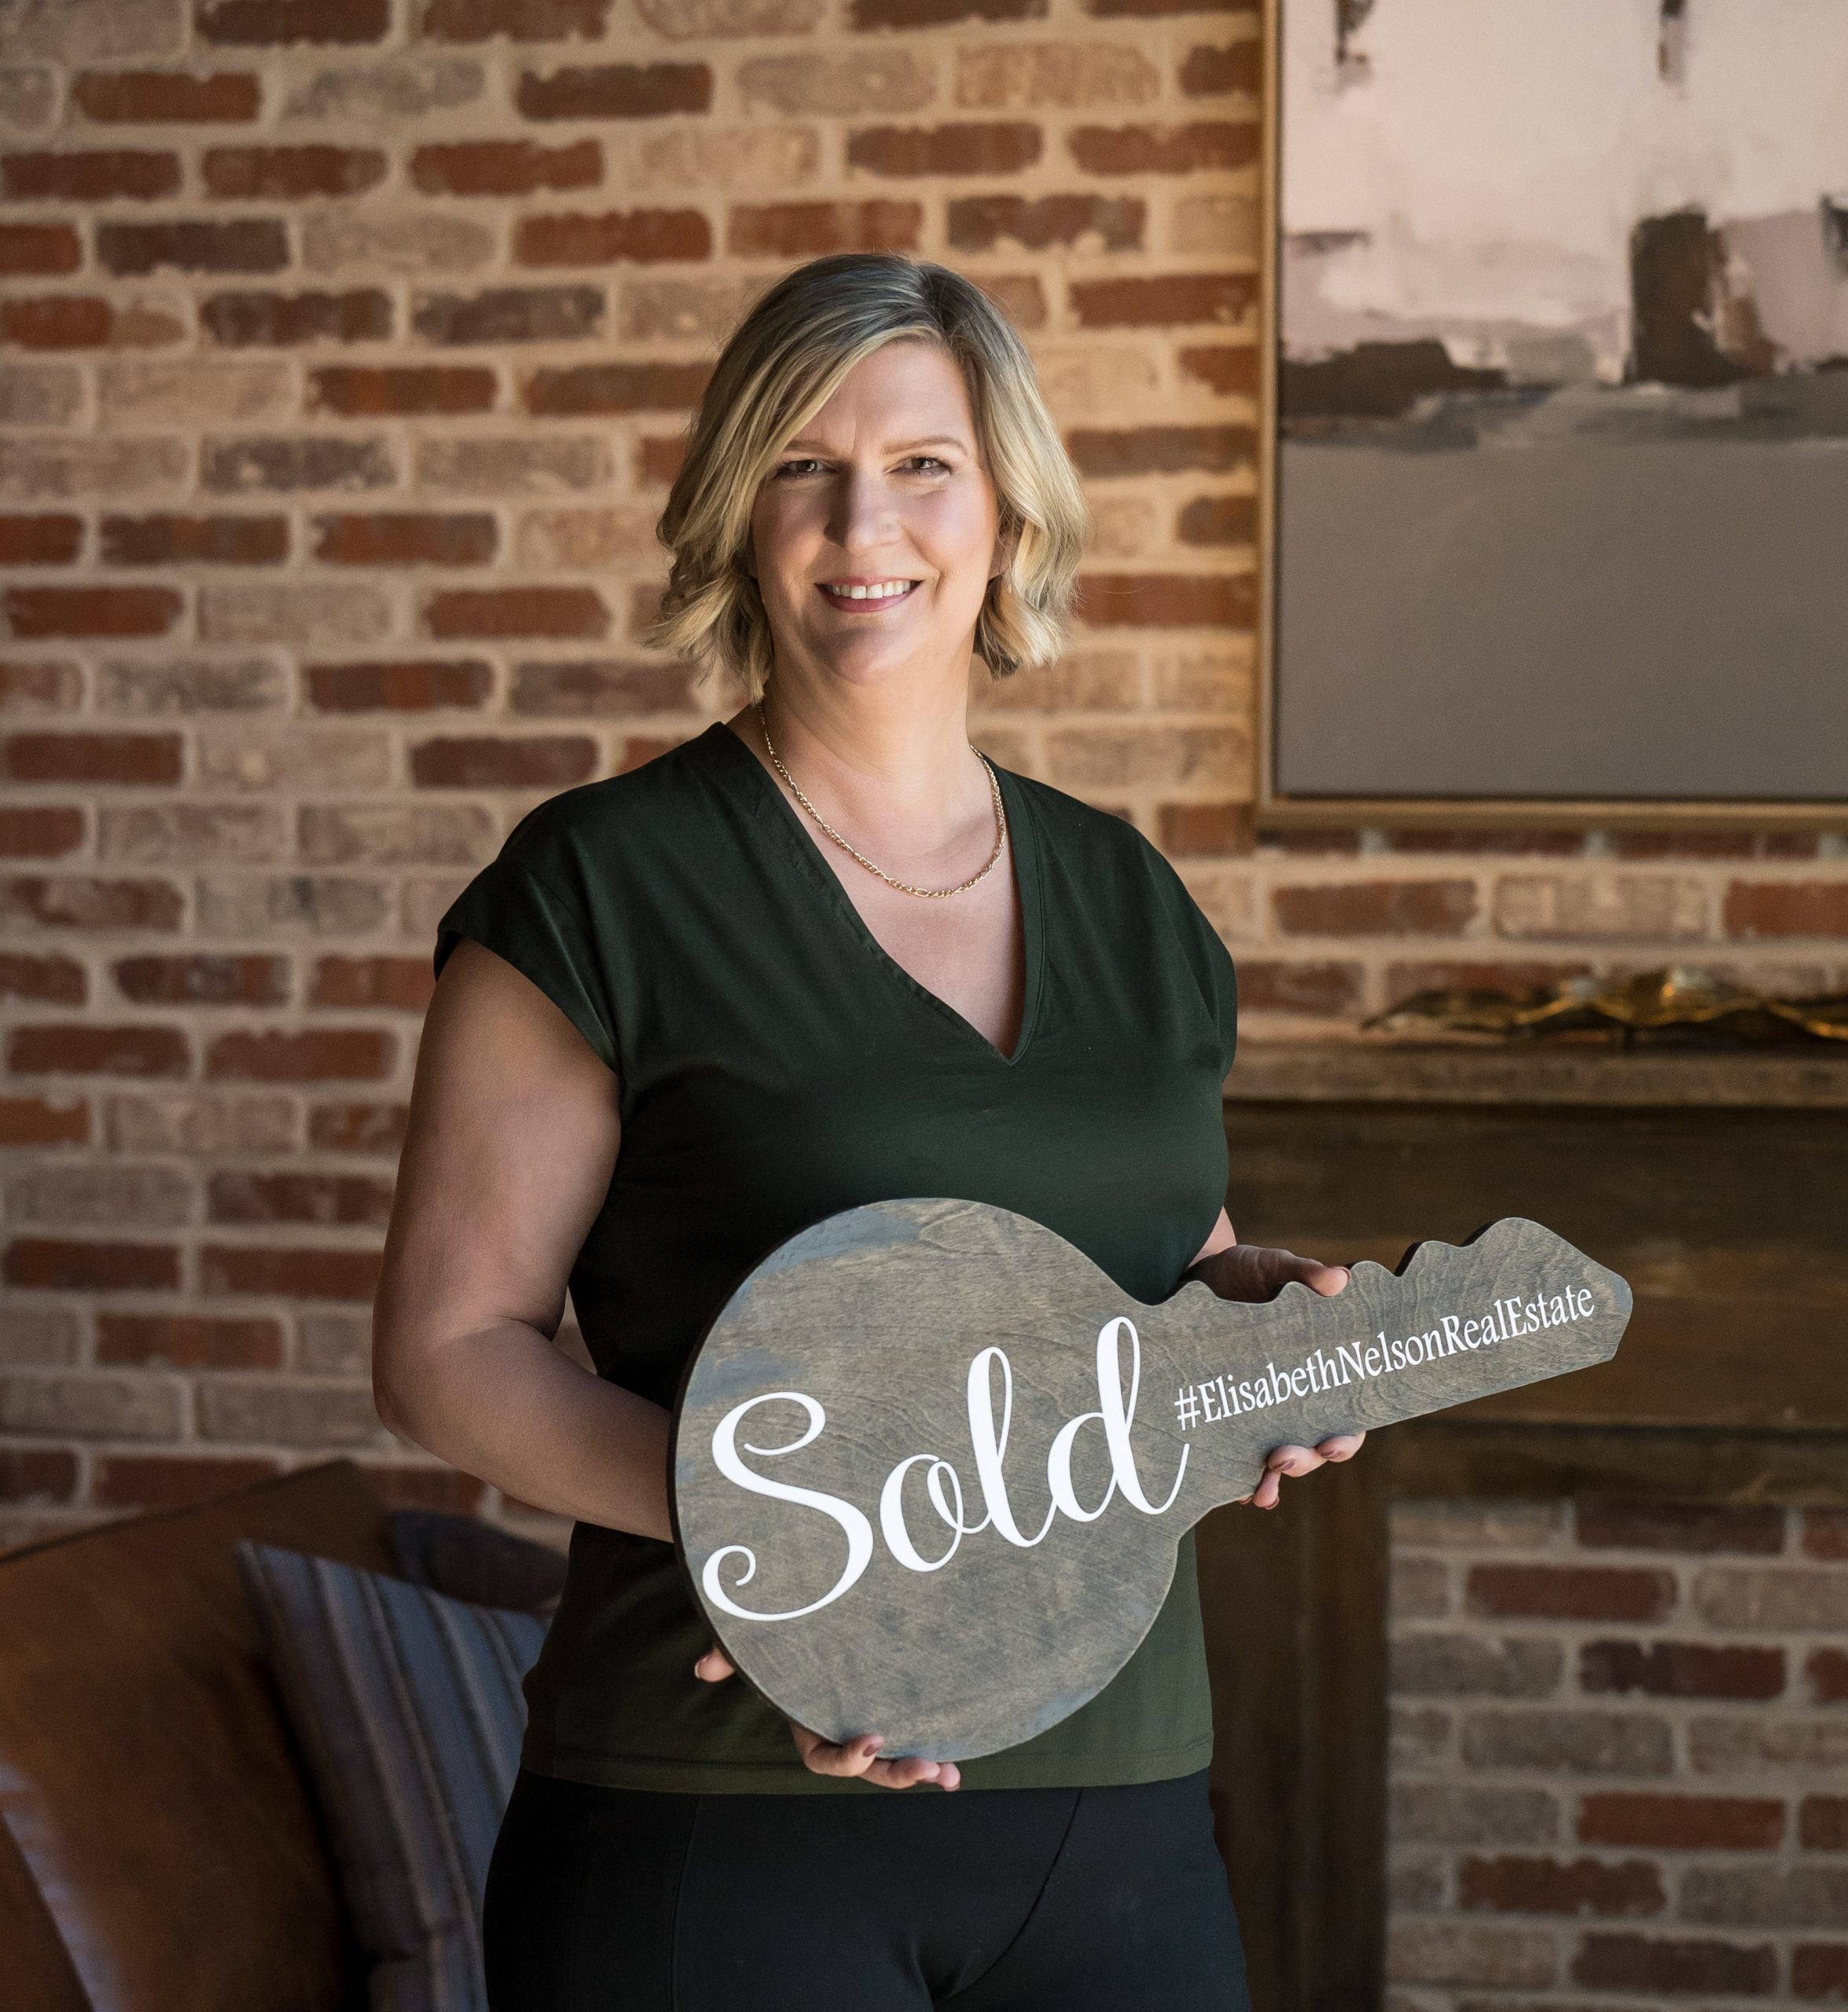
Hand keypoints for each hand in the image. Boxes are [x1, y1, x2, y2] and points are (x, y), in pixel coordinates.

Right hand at [693, 1644, 961, 1790]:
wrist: (808, 1599)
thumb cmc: (777, 1623)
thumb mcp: (752, 1637)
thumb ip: (731, 1652)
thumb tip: (705, 1668)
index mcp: (807, 1720)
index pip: (822, 1756)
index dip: (847, 1757)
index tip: (873, 1740)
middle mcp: (840, 1726)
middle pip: (868, 1766)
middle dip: (897, 1773)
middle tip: (927, 1768)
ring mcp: (870, 1715)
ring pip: (895, 1756)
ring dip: (923, 1768)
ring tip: (950, 1776)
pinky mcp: (896, 1701)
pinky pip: (915, 1731)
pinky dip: (936, 1747)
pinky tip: (959, 1765)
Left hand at [1183, 1240, 1366, 1510]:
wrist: (1198, 1274)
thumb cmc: (1249, 1272)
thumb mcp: (1276, 1267)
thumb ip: (1306, 1274)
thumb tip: (1340, 1279)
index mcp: (1321, 1369)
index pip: (1346, 1415)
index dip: (1346, 1437)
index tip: (1333, 1443)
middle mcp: (1296, 1398)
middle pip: (1314, 1447)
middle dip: (1305, 1461)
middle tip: (1283, 1458)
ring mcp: (1262, 1410)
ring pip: (1278, 1460)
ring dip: (1274, 1479)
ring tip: (1262, 1490)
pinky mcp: (1228, 1414)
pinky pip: (1238, 1456)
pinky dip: (1240, 1478)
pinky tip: (1235, 1490)